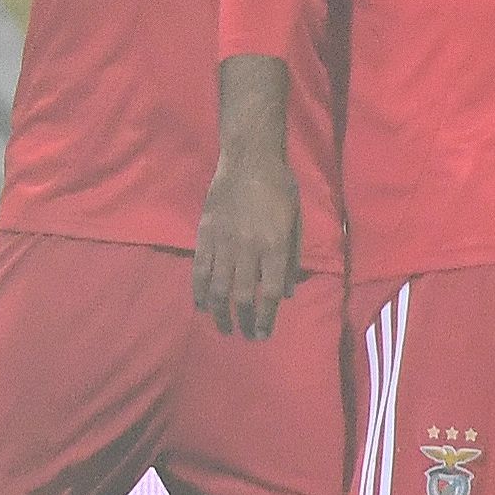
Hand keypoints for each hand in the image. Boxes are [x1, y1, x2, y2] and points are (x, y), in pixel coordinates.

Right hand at [194, 145, 300, 339]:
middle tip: (246, 335)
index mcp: (274, 245)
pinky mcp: (205, 235)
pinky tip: (201, 306)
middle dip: (245, 321)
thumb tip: (287, 293)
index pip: (270, 292)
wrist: (249, 159)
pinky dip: (199, 291)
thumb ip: (291, 258)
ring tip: (224, 328)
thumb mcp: (295, 222)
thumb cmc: (280, 188)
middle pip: (243, 295)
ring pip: (218, 287)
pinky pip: (200, 270)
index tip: (264, 333)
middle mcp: (248, 248)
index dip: (267, 316)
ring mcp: (223, 242)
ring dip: (220, 313)